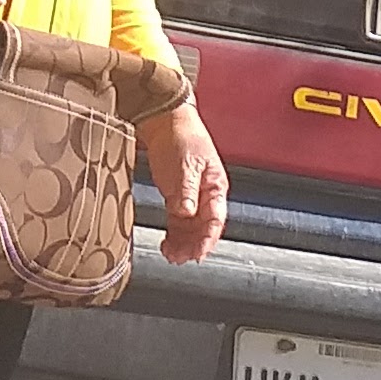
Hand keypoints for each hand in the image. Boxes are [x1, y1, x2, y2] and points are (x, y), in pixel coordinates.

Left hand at [142, 100, 229, 262]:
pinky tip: (167, 244)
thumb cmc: (181, 136)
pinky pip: (178, 222)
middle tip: (182, 258)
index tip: (198, 252)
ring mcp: (190, 197)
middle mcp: (205, 195)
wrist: (164, 121)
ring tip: (172, 256)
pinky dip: (173, 234)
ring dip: (183, 243)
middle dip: (194, 245)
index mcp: (215, 186)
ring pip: (190, 228)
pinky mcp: (176, 196)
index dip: (208, 238)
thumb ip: (186, 191)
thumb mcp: (186, 164)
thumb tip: (186, 214)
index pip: (216, 219)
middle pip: (203, 228)